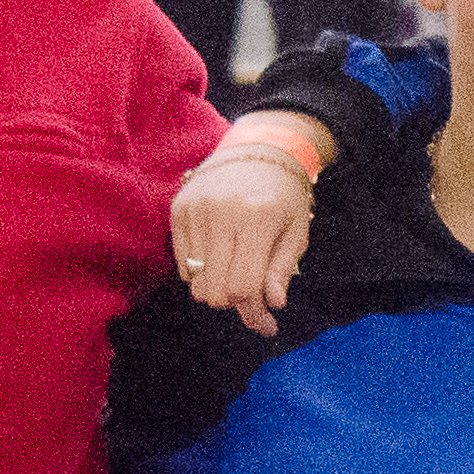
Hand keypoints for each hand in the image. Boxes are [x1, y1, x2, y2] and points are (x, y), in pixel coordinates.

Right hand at [173, 147, 319, 335]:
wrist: (256, 150)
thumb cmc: (283, 197)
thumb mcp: (296, 232)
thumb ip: (281, 269)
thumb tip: (272, 304)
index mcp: (256, 219)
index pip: (243, 287)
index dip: (254, 314)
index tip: (267, 324)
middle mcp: (220, 213)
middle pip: (216, 290)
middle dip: (237, 305)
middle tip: (255, 303)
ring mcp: (195, 210)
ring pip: (196, 282)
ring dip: (218, 289)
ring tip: (238, 278)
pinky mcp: (178, 210)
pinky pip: (183, 264)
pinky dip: (201, 273)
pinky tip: (221, 260)